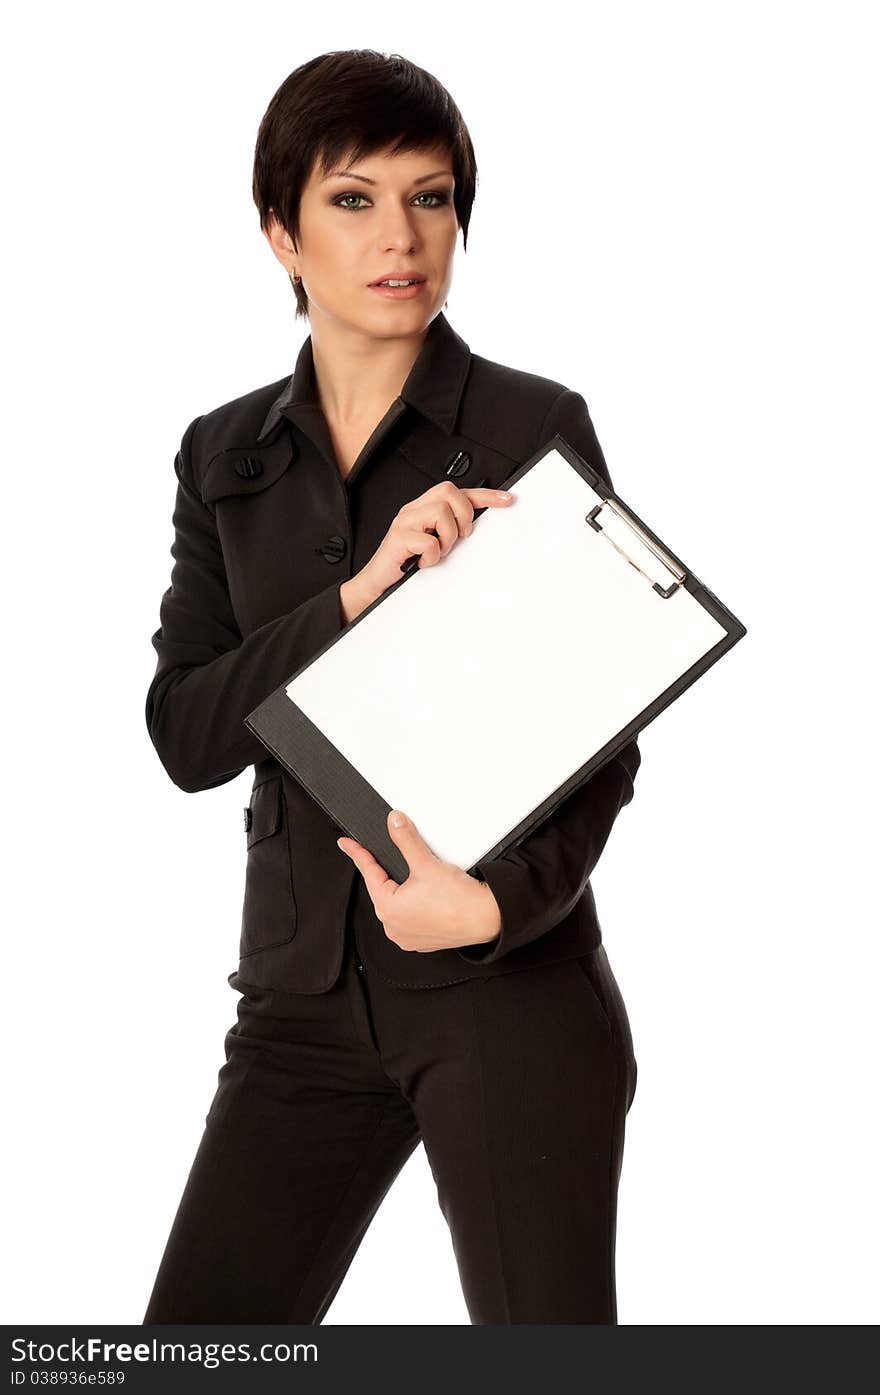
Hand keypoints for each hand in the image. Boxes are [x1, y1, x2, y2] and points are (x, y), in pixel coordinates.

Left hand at [336, 809, 501, 952]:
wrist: (487, 919)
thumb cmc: (459, 900)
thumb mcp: (426, 863)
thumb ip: (405, 840)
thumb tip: (394, 823)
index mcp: (388, 909)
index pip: (368, 872)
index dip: (357, 854)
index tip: (346, 844)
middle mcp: (393, 927)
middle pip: (382, 889)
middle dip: (387, 872)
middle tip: (399, 860)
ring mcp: (407, 937)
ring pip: (396, 905)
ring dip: (402, 891)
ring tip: (421, 881)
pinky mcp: (422, 941)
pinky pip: (409, 919)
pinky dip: (413, 906)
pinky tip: (427, 897)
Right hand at [340, 481, 513, 621]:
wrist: (377, 582)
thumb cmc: (405, 563)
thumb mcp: (433, 543)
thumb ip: (450, 532)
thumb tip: (475, 528)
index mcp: (423, 508)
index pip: (458, 492)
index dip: (485, 495)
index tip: (506, 500)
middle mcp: (413, 510)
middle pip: (449, 491)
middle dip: (463, 514)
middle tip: (458, 537)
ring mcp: (405, 522)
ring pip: (441, 512)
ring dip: (447, 536)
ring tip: (439, 552)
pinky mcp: (398, 539)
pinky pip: (428, 541)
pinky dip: (433, 556)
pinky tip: (424, 562)